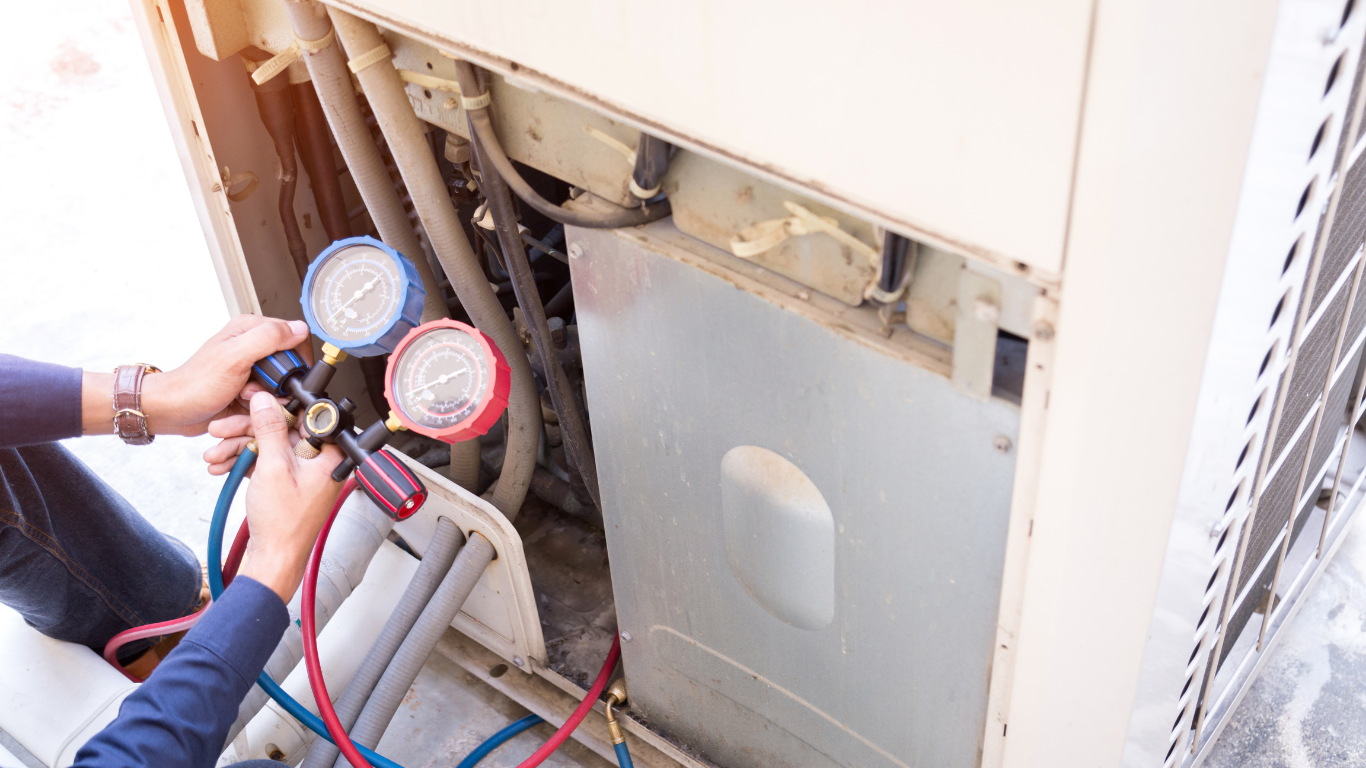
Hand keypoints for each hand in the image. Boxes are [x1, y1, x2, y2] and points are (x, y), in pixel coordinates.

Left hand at [144, 315, 312, 436]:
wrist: (175, 410)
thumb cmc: (196, 384)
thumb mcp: (234, 357)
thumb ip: (268, 338)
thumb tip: (299, 329)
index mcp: (250, 329)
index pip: (295, 335)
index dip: (296, 358)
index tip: (286, 374)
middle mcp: (253, 346)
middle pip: (290, 364)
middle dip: (279, 382)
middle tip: (256, 387)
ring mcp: (252, 368)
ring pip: (282, 384)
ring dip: (269, 396)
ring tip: (245, 397)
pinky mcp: (251, 387)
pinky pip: (271, 398)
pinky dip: (262, 405)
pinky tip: (243, 404)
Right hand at [237, 392, 343, 601]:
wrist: (273, 559)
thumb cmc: (283, 524)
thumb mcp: (273, 467)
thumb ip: (270, 429)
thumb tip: (266, 400)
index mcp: (329, 456)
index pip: (305, 417)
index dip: (276, 407)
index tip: (251, 403)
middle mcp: (320, 462)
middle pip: (283, 429)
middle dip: (247, 430)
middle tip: (221, 430)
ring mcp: (303, 473)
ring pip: (270, 445)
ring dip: (239, 446)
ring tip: (214, 454)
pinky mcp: (288, 482)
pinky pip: (266, 461)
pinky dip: (245, 461)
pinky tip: (221, 464)